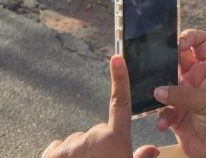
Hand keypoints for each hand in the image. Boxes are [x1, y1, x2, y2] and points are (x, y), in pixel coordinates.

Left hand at [41, 56, 159, 157]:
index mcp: (114, 140)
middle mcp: (91, 136)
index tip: (117, 57)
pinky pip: (61, 149)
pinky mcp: (52, 152)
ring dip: (82, 155)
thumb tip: (153, 150)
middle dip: (101, 147)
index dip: (120, 79)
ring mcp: (69, 143)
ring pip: (79, 143)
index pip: (120, 104)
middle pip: (98, 134)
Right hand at [145, 29, 205, 157]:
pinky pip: (162, 108)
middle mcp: (196, 78)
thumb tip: (158, 90)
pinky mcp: (175, 111)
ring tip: (157, 96)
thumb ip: (183, 94)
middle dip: (165, 61)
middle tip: (157, 64)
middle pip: (177, 58)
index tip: (177, 43)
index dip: (189, 37)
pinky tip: (163, 122)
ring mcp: (184, 93)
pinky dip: (161, 115)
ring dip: (160, 90)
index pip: (201, 42)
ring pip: (165, 82)